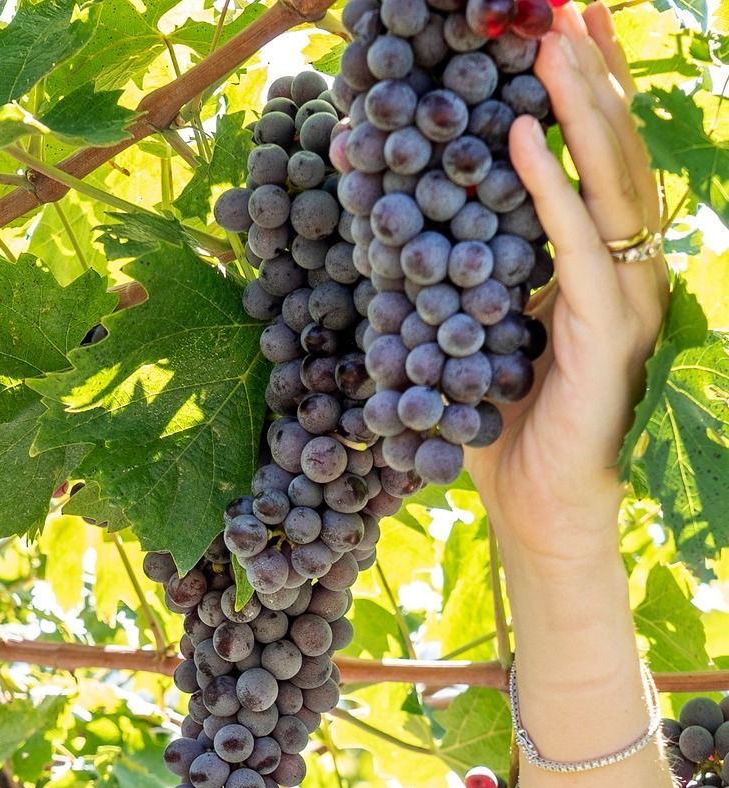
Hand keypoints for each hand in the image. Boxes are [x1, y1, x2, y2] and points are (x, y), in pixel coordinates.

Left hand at [464, 0, 669, 570]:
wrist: (536, 511)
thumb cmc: (502, 428)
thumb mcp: (468, 332)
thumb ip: (450, 270)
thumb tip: (390, 203)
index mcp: (596, 264)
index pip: (595, 160)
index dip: (581, 91)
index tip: (551, 24)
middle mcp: (624, 266)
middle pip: (616, 149)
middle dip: (592, 71)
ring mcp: (625, 294)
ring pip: (611, 181)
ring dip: (581, 104)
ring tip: (552, 35)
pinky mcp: (607, 329)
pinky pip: (576, 245)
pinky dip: (551, 189)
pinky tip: (524, 137)